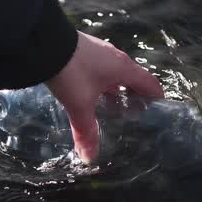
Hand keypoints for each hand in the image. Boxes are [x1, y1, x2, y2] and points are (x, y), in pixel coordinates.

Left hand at [45, 31, 163, 163]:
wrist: (43, 42)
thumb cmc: (71, 73)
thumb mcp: (80, 104)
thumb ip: (86, 131)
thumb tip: (89, 158)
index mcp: (124, 69)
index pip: (150, 84)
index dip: (156, 98)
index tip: (158, 112)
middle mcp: (116, 58)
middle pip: (134, 79)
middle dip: (135, 97)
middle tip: (132, 117)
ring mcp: (101, 52)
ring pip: (116, 74)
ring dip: (116, 90)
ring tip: (110, 108)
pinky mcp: (86, 50)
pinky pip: (102, 69)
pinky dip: (103, 83)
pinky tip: (91, 93)